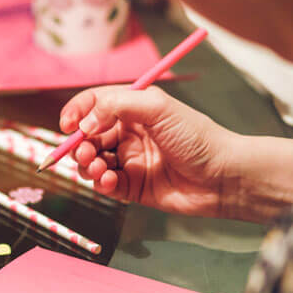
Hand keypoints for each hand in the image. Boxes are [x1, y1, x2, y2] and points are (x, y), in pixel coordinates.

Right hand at [60, 85, 237, 216]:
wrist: (224, 177)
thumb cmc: (198, 138)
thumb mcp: (158, 108)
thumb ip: (116, 106)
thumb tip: (84, 122)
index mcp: (134, 109)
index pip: (94, 105)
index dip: (77, 112)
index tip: (68, 125)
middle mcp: (129, 134)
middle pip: (88, 136)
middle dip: (79, 144)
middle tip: (84, 151)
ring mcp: (130, 161)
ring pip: (92, 162)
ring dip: (87, 165)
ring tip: (99, 168)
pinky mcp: (133, 188)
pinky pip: (105, 185)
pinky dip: (101, 183)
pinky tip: (110, 181)